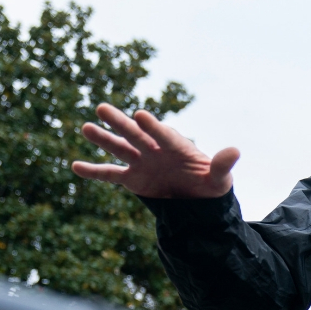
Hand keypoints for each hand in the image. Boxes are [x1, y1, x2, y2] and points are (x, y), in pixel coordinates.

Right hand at [71, 103, 238, 198]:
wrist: (197, 201)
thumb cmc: (210, 184)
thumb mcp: (220, 179)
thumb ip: (222, 165)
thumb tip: (235, 151)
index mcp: (177, 147)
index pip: (164, 135)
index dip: (153, 127)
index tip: (141, 115)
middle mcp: (155, 150)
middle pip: (136, 135)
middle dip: (121, 123)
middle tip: (103, 108)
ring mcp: (141, 162)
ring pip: (119, 149)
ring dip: (103, 139)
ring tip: (85, 127)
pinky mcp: (132, 179)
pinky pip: (110, 174)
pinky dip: (94, 171)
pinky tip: (75, 166)